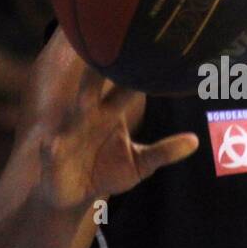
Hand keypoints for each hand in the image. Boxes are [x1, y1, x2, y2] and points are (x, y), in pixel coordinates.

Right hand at [33, 31, 197, 211]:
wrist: (74, 197)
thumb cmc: (107, 172)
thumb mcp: (140, 164)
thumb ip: (165, 151)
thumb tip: (196, 141)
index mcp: (109, 114)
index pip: (122, 87)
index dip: (132, 71)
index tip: (147, 51)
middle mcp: (88, 118)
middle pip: (93, 90)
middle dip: (98, 73)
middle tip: (107, 50)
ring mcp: (68, 135)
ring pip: (72, 115)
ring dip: (78, 106)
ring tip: (84, 100)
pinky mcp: (53, 157)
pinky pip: (51, 151)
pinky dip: (51, 148)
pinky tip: (51, 145)